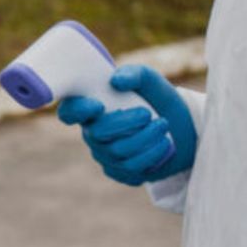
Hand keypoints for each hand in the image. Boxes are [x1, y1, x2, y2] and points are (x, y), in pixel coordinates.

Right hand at [57, 64, 196, 184]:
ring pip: (118, 153)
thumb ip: (133, 74)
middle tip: (147, 113)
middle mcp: (92, 133)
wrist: (177, 126)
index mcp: (90, 107)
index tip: (98, 105)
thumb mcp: (148, 79)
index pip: (69, 112)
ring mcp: (104, 155)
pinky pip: (131, 170)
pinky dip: (152, 156)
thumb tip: (116, 81)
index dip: (77, 111)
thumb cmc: (153, 98)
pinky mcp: (120, 172)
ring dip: (145, 138)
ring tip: (163, 125)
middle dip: (125, 124)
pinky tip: (163, 144)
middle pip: (97, 134)